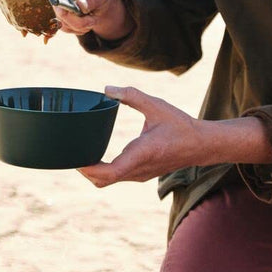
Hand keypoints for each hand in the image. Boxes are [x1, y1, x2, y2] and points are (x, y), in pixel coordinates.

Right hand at [46, 0, 134, 40]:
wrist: (97, 0)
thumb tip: (81, 5)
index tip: (63, 13)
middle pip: (55, 5)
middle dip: (74, 19)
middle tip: (92, 21)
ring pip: (59, 18)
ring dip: (76, 25)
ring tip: (90, 20)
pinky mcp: (53, 11)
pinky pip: (60, 25)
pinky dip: (73, 28)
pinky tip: (83, 22)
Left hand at [78, 86, 207, 186]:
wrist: (201, 145)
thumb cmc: (180, 125)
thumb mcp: (157, 105)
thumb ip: (131, 96)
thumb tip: (107, 89)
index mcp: (141, 154)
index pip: (109, 173)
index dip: (88, 169)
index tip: (75, 158)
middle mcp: (138, 169)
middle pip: (102, 180)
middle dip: (84, 169)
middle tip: (70, 151)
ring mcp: (140, 175)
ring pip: (108, 181)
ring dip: (92, 171)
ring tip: (79, 151)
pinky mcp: (141, 174)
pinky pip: (116, 177)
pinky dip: (102, 170)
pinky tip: (96, 155)